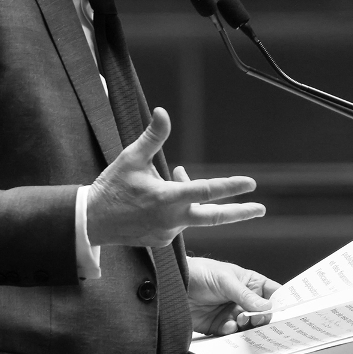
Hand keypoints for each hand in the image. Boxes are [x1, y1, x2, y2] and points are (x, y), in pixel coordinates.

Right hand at [86, 107, 265, 246]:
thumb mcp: (131, 157)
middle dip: (240, 213)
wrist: (91, 222)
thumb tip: (163, 112)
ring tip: (175, 176)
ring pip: (190, 214)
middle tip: (261, 209)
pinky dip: (176, 210)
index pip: (206, 191)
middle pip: (214, 217)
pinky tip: (157, 200)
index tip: (251, 184)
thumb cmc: (111, 187)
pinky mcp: (162, 241)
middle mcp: (171, 219)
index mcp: (167, 198)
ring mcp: (168, 233)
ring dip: (190, 197)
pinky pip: (176, 224)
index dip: (231, 186)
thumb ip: (152, 136)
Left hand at [187, 257, 280, 335]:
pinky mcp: (220, 326)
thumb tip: (266, 305)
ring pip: (249, 327)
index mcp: (249, 283)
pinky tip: (228, 326)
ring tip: (240, 319)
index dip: (280, 301)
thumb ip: (245, 294)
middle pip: (263, 314)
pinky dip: (232, 332)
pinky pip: (232, 334)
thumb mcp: (225, 279)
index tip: (284, 310)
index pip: (271, 293)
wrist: (174, 285)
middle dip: (263, 318)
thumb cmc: (199, 272)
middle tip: (258, 318)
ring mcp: (232, 313)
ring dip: (247, 326)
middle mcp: (243, 300)